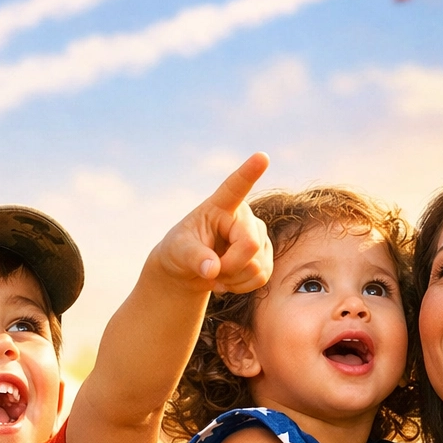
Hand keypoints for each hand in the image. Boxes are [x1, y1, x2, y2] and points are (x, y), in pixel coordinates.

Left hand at [153, 153, 272, 294]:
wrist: (188, 269)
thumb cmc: (179, 252)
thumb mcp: (178, 252)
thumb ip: (194, 258)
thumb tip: (212, 270)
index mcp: (220, 206)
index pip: (235, 187)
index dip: (249, 172)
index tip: (261, 156)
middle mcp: (245, 216)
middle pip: (249, 246)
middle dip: (229, 267)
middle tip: (210, 271)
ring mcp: (258, 235)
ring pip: (258, 266)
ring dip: (234, 279)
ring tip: (217, 273)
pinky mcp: (265, 255)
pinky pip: (262, 277)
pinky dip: (243, 286)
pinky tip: (228, 280)